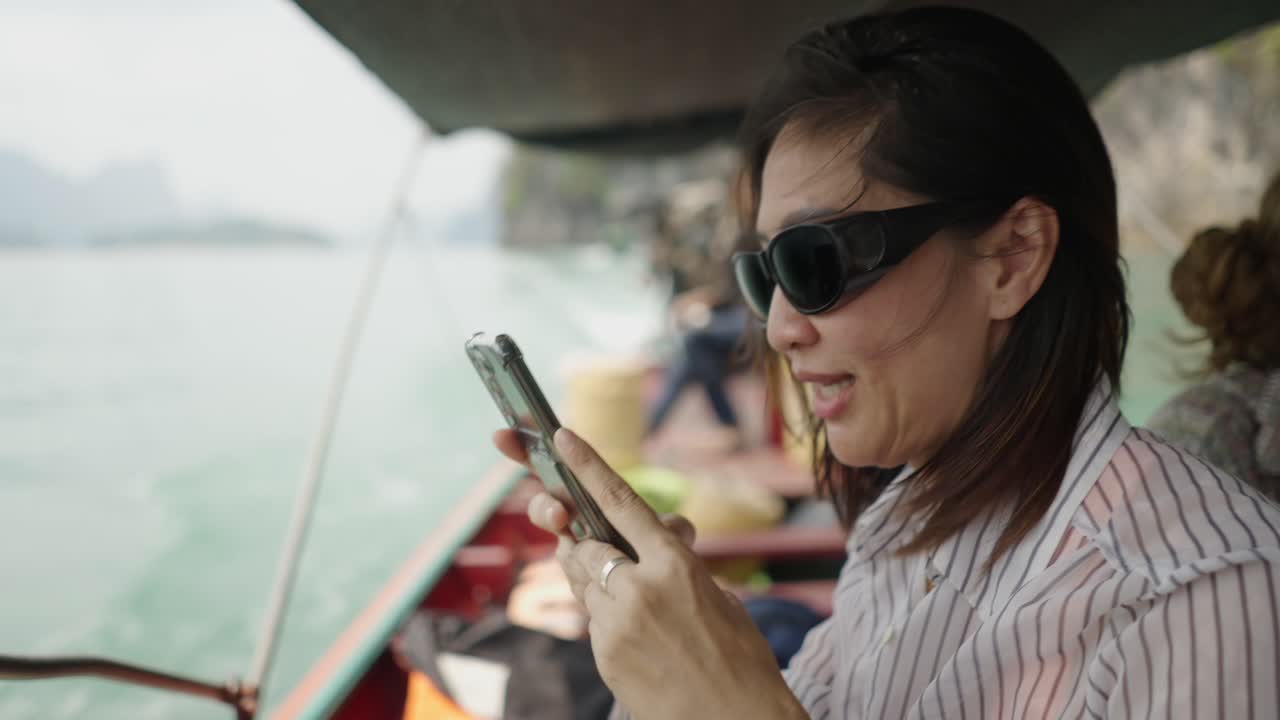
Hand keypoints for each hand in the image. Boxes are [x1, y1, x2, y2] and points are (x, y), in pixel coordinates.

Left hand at [491, 428, 805, 719]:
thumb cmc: (740, 660)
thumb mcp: (717, 597)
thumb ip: (676, 564)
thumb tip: (655, 541)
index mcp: (676, 564)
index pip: (621, 502)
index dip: (587, 465)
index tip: (562, 436)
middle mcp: (639, 588)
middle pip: (586, 544)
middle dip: (587, 541)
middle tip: (604, 550)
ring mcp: (616, 624)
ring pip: (582, 580)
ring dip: (594, 576)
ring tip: (634, 599)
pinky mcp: (604, 654)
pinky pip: (592, 617)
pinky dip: (606, 615)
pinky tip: (641, 639)